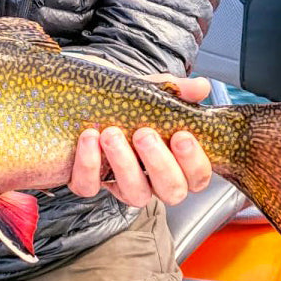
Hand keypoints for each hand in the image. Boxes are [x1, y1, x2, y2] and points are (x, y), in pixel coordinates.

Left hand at [67, 74, 211, 207]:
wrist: (78, 92)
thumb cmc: (120, 99)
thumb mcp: (148, 90)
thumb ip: (175, 90)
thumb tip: (201, 86)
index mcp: (172, 159)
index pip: (196, 177)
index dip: (194, 162)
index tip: (181, 135)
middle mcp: (150, 178)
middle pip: (171, 191)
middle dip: (160, 164)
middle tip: (144, 134)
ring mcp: (119, 183)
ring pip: (134, 194)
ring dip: (124, 164)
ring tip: (112, 134)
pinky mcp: (87, 182)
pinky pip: (90, 187)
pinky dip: (89, 164)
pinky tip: (88, 138)